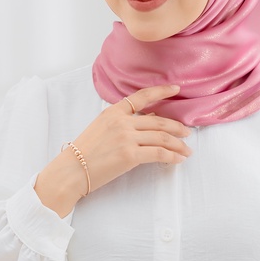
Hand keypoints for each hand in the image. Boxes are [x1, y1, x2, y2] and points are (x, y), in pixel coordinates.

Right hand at [35, 84, 192, 215]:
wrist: (71, 171)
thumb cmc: (84, 153)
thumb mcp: (101, 128)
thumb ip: (123, 122)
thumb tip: (151, 120)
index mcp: (113, 112)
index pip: (142, 96)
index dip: (161, 91)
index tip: (176, 89)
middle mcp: (121, 122)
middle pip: (159, 121)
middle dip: (177, 127)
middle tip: (188, 132)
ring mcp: (126, 138)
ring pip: (162, 137)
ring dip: (179, 144)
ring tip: (187, 149)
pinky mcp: (130, 156)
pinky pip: (159, 153)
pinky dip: (172, 156)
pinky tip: (178, 159)